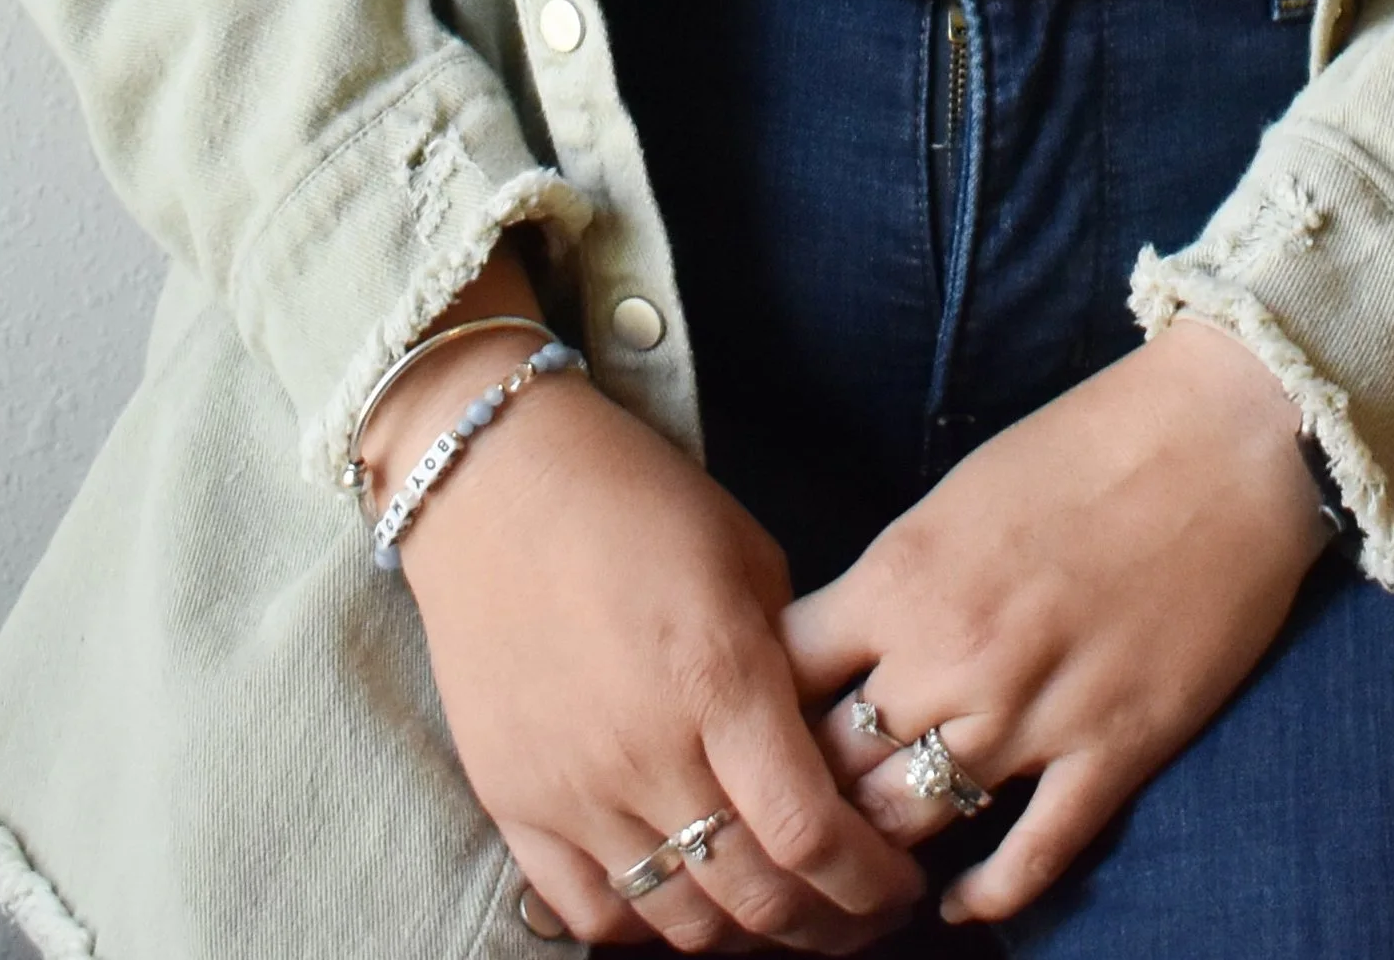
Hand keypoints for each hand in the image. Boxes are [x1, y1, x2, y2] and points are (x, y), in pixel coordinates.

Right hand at [388, 340, 924, 951]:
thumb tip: (828, 757)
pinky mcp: (511, 801)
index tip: (899, 888)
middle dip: (825, 923)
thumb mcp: (747, 559)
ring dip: (743, 936)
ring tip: (778, 914)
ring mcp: (570, 786)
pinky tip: (685, 899)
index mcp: (718, 676)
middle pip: (752, 897)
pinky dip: (649, 927)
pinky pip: (590, 913)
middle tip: (855, 915)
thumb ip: (791, 667)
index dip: (868, 883)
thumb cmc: (636, 499)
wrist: (493, 479)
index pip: (809, 832)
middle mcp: (645, 749)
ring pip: (677, 921)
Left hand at [781, 319, 1332, 928]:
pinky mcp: (1112, 752)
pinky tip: (958, 903)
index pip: (782, 673)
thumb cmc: (1088, 445)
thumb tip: (850, 645)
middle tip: (796, 816)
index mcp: (902, 575)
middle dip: (806, 793)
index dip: (756, 710)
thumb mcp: (957, 492)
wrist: (1223, 439)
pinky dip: (985, 894)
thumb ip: (898, 577)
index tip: (751, 730)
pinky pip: (1029, 856)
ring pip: (913, 820)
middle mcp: (952, 654)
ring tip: (864, 864)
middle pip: (834, 764)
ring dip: (881, 848)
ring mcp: (1033, 713)